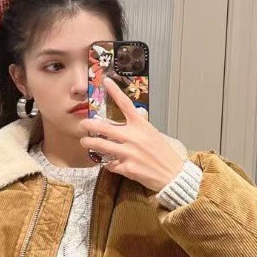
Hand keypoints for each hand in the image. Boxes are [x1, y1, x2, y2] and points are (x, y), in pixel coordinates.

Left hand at [78, 77, 184, 192]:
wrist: (173, 175)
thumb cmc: (165, 155)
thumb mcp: (154, 135)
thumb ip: (139, 129)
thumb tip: (128, 125)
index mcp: (142, 126)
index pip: (126, 105)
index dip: (115, 92)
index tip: (106, 82)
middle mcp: (134, 137)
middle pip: (105, 127)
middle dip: (91, 125)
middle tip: (83, 124)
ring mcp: (129, 153)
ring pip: (102, 146)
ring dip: (91, 143)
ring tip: (85, 142)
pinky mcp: (127, 168)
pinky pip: (110, 164)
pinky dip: (109, 164)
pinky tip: (111, 164)